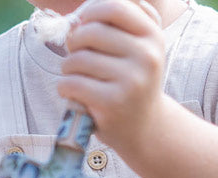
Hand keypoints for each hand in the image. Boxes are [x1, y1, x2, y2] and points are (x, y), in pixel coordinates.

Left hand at [57, 0, 171, 148]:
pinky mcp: (112, 102)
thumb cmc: (131, 80)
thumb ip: (116, 24)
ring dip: (68, 68)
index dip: (90, 12)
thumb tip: (77, 17)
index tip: (83, 24)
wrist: (144, 126)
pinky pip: (71, 83)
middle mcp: (147, 55)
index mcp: (152, 36)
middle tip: (78, 56)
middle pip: (90, 32)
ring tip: (81, 78)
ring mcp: (131, 80)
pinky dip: (65, 88)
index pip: (114, 7)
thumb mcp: (136, 48)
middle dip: (74, 42)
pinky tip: (77, 94)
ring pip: (77, 59)